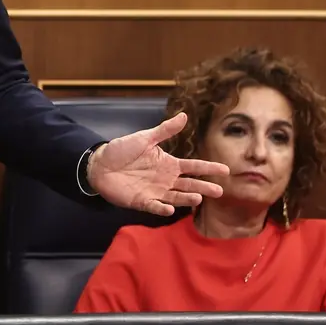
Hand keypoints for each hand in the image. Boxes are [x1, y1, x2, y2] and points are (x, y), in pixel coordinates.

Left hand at [86, 112, 228, 216]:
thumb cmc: (122, 150)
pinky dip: (162, 208)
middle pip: (189, 184)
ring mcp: (155, 191)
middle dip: (204, 187)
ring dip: (186, 198)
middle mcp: (166, 179)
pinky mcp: (142, 201)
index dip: (209, 168)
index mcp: (169, 164)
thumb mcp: (145, 138)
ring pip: (176, 197)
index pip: (194, 166)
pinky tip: (170, 209)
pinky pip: (155, 206)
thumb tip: (184, 116)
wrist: (100, 164)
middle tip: (219, 191)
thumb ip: (165, 130)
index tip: (225, 170)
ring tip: (198, 198)